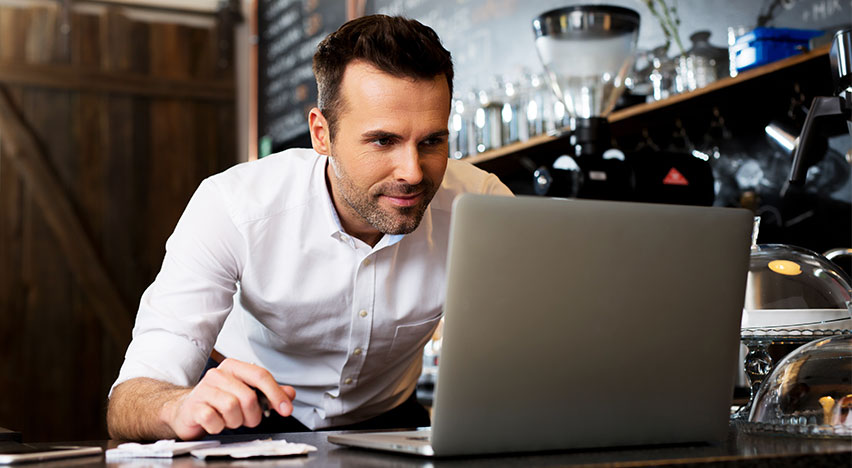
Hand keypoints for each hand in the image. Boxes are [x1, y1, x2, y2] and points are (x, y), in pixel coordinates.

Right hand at [161, 358, 295, 439]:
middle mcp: (217, 374)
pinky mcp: (193, 406)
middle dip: (253, 415)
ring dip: (236, 421)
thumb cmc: (219, 402)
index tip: (286, 410)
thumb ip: (269, 393)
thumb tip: (290, 394)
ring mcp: (203, 390)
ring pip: (232, 408)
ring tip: (229, 420)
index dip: (276, 394)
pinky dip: (219, 426)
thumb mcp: (246, 395)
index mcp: (233, 367)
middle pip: (249, 396)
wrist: (187, 412)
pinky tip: (216, 423)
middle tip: (246, 419)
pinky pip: (214, 420)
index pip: (260, 375)